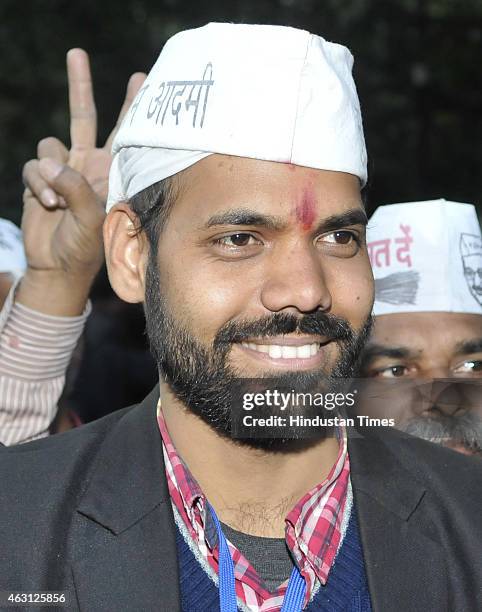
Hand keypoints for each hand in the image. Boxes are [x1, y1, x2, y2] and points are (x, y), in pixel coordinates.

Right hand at [19, 49, 145, 314]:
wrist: (57, 264)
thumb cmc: (85, 246)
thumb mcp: (91, 219)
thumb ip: (77, 189)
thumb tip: (55, 166)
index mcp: (108, 172)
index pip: (123, 133)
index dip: (130, 107)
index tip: (141, 78)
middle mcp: (87, 164)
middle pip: (83, 116)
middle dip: (80, 86)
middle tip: (76, 54)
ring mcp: (63, 170)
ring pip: (49, 146)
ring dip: (50, 175)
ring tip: (58, 204)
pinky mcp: (40, 179)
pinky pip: (33, 165)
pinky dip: (37, 184)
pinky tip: (46, 205)